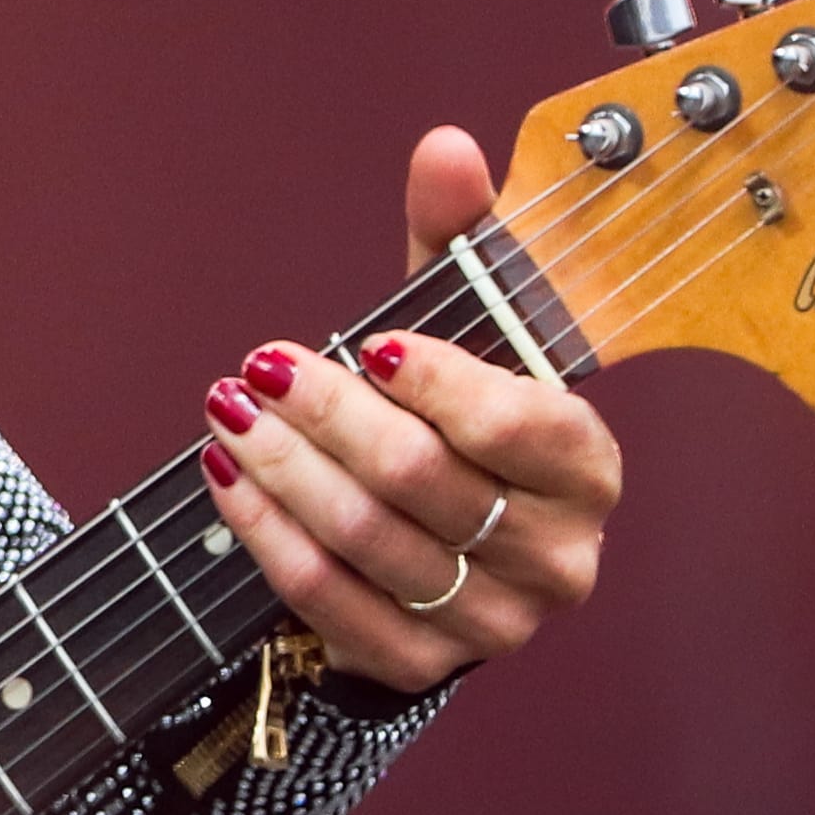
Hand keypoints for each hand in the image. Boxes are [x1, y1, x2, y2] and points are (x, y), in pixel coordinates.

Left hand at [197, 126, 624, 693]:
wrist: (436, 546)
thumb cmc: (453, 416)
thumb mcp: (462, 323)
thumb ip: (459, 238)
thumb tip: (447, 149)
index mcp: (588, 468)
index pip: (522, 425)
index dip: (437, 383)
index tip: (368, 343)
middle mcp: (559, 556)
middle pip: (424, 480)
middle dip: (328, 415)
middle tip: (261, 369)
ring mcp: (493, 621)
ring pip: (369, 540)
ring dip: (283, 468)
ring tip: (229, 411)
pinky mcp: (420, 665)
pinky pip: (328, 599)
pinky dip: (265, 533)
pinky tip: (226, 478)